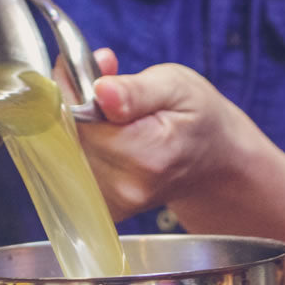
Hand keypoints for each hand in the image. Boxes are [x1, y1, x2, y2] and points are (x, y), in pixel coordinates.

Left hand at [79, 49, 284, 284]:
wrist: (217, 164)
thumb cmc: (198, 119)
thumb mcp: (176, 86)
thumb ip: (135, 90)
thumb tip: (101, 92)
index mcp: (147, 154)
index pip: (79, 118)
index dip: (76, 90)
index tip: (95, 75)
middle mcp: (128, 187)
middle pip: (70, 138)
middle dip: (79, 109)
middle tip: (110, 94)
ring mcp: (117, 203)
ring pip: (68, 154)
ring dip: (82, 131)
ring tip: (117, 120)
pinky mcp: (108, 208)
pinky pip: (74, 171)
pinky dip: (84, 150)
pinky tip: (111, 142)